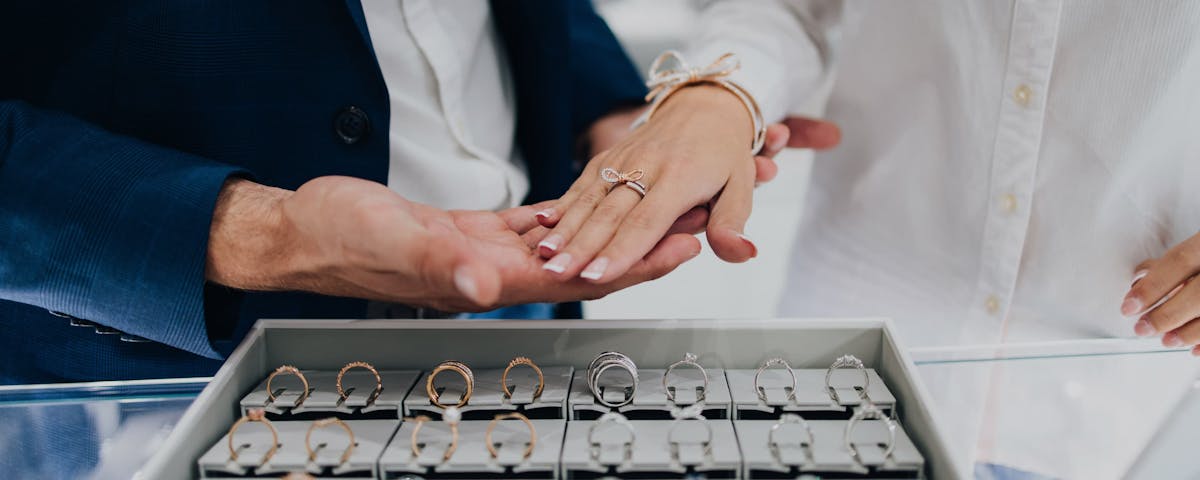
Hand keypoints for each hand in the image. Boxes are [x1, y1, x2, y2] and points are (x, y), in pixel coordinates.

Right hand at [205, 176, 700, 311]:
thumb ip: (442, 265)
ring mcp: (480, 252)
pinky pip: (526, 227)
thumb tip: (487, 284)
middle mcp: (491, 270)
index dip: (633, 264)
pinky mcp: (464, 231)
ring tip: (649, 211)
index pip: (579, 274)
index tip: (679, 247)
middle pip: (586, 261)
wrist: (304, 231)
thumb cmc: (339, 239)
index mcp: (484, 276)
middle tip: (690, 222)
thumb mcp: (392, 243)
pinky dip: (559, 217)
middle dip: (640, 245)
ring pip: (564, 243)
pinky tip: (578, 205)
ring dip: (608, 229)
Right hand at [536, 85, 839, 282]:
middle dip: (581, 248)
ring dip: (564, 229)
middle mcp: (647, 166)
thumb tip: (744, 251)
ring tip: (545, 256)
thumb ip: (732, 223)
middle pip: (609, 214)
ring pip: (590, 199)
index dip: (620, 252)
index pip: (646, 224)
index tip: (597, 277)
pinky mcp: (609, 155)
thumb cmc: (722, 151)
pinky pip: (583, 183)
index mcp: (681, 178)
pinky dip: (562, 205)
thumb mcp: (741, 187)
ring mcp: (624, 159)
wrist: (706, 104)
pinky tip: (542, 224)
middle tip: (557, 274)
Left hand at [1122, 232, 1199, 352]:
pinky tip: (1194, 349)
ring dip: (1190, 332)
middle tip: (1142, 328)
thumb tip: (1142, 279)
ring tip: (1167, 340)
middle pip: (1199, 294)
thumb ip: (1179, 262)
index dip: (1152, 286)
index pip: (1180, 261)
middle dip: (1167, 315)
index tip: (1129, 306)